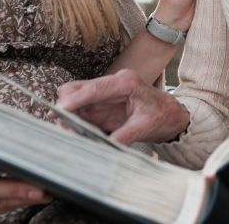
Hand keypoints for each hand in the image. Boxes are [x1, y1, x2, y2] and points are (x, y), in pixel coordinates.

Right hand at [55, 69, 189, 143]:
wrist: (171, 115)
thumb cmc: (162, 115)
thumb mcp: (145, 126)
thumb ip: (124, 135)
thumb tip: (105, 146)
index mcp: (126, 82)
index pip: (94, 88)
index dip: (74, 100)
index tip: (58, 111)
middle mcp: (112, 84)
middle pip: (77, 88)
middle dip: (65, 106)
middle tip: (63, 127)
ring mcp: (105, 94)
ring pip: (75, 99)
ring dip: (68, 115)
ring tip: (69, 133)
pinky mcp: (101, 105)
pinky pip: (80, 111)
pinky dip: (74, 121)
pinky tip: (75, 132)